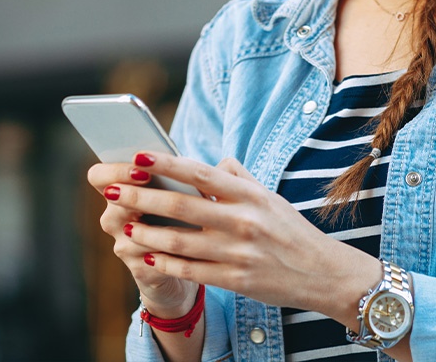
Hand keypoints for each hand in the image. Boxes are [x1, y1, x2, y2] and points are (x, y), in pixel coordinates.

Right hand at [87, 158, 198, 315]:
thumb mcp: (182, 191)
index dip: (115, 171)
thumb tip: (218, 163)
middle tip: (154, 185)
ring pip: (135, 232)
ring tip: (187, 219)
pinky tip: (193, 245)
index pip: (99, 176)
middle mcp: (114, 218)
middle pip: (112, 200)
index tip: (142, 170)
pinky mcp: (140, 269)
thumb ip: (187, 175)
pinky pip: (154, 258)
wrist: (186, 261)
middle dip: (134, 193)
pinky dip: (174, 250)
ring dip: (159, 225)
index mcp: (120, 192)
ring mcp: (124, 245)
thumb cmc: (183, 213)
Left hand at [101, 152, 381, 320]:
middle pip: (181, 206)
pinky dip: (165, 262)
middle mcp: (241, 220)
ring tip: (121, 224)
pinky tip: (144, 255)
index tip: (136, 156)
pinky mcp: (236, 280)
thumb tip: (212, 161)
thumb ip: (237, 177)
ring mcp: (238, 252)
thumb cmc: (290, 229)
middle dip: (141, 197)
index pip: (199, 173)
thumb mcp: (268, 196)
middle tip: (112, 189)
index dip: (165, 164)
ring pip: (180, 241)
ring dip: (145, 232)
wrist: (323, 273)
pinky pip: (192, 270)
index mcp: (248, 194)